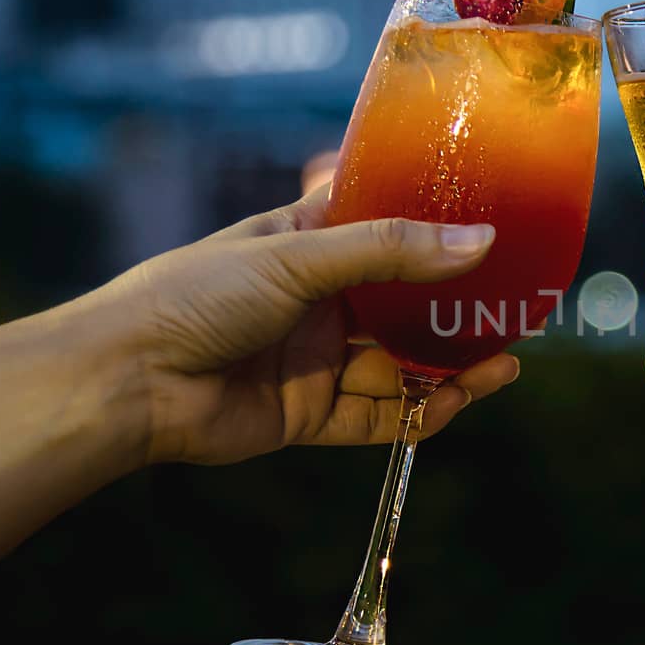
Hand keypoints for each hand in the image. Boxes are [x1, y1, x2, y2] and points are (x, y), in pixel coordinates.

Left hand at [95, 186, 520, 465]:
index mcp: (308, 244)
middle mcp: (318, 300)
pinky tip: (455, 401)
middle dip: (457, 311)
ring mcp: (316, 359)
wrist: (127, 382)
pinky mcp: (309, 415)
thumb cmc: (197, 296)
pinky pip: (378, 416)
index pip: (386, 228)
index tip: (497, 230)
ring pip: (399, 365)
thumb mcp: (299, 257)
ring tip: (504, 363)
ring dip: (450, 367)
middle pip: (405, 305)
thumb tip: (481, 240)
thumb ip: (392, 251)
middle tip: (517, 311)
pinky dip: (417, 413)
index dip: (438, 231)